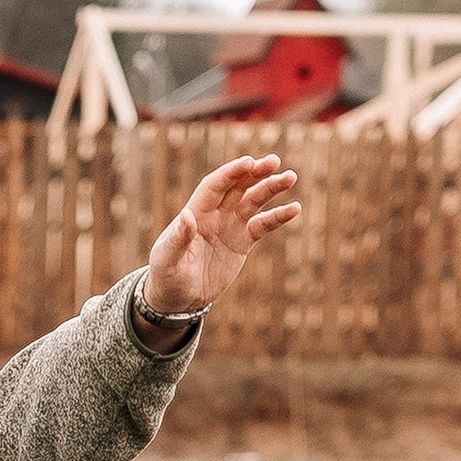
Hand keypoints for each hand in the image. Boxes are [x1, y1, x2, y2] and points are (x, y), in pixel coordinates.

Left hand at [143, 154, 302, 317]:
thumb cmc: (166, 276)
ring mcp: (230, 226)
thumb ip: (178, 238)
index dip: (231, 173)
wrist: (179, 298)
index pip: (215, 186)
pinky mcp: (242, 242)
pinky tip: (295, 208)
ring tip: (290, 177)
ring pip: (254, 201)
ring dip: (271, 188)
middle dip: (255, 173)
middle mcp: (215, 214)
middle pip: (238, 186)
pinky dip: (278, 217)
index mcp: (196, 213)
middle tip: (274, 161)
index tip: (249, 162)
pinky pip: (263, 225)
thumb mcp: (168, 259)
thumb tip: (186, 215)